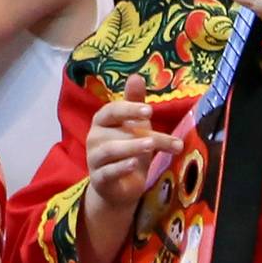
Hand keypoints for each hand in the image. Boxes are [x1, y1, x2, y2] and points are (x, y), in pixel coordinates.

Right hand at [84, 77, 179, 212]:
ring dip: (132, 147)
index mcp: (103, 121)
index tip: (150, 111)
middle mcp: (95, 138)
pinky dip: (120, 168)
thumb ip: (135, 103)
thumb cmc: (129, 150)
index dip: (129, 109)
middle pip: (119, 133)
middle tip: (166, 139)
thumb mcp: (135, 126)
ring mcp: (94, 159)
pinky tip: (134, 164)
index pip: (111, 110)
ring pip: (111, 150)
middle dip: (146, 136)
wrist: (121, 186)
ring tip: (151, 146)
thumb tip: (136, 76)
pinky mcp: (99, 179)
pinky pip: (107, 172)